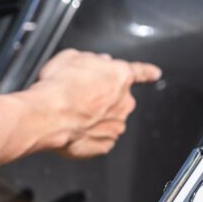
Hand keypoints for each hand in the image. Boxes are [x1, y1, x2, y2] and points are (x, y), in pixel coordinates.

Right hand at [29, 49, 161, 157]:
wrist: (48, 115)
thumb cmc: (58, 87)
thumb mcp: (71, 58)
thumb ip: (90, 60)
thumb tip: (98, 62)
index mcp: (119, 76)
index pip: (139, 72)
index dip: (147, 72)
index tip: (154, 74)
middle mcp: (124, 102)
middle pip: (118, 98)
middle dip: (103, 97)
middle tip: (80, 97)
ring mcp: (116, 124)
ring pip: (109, 119)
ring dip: (96, 117)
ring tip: (72, 114)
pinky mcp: (105, 144)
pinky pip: (100, 138)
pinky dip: (89, 135)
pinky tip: (74, 128)